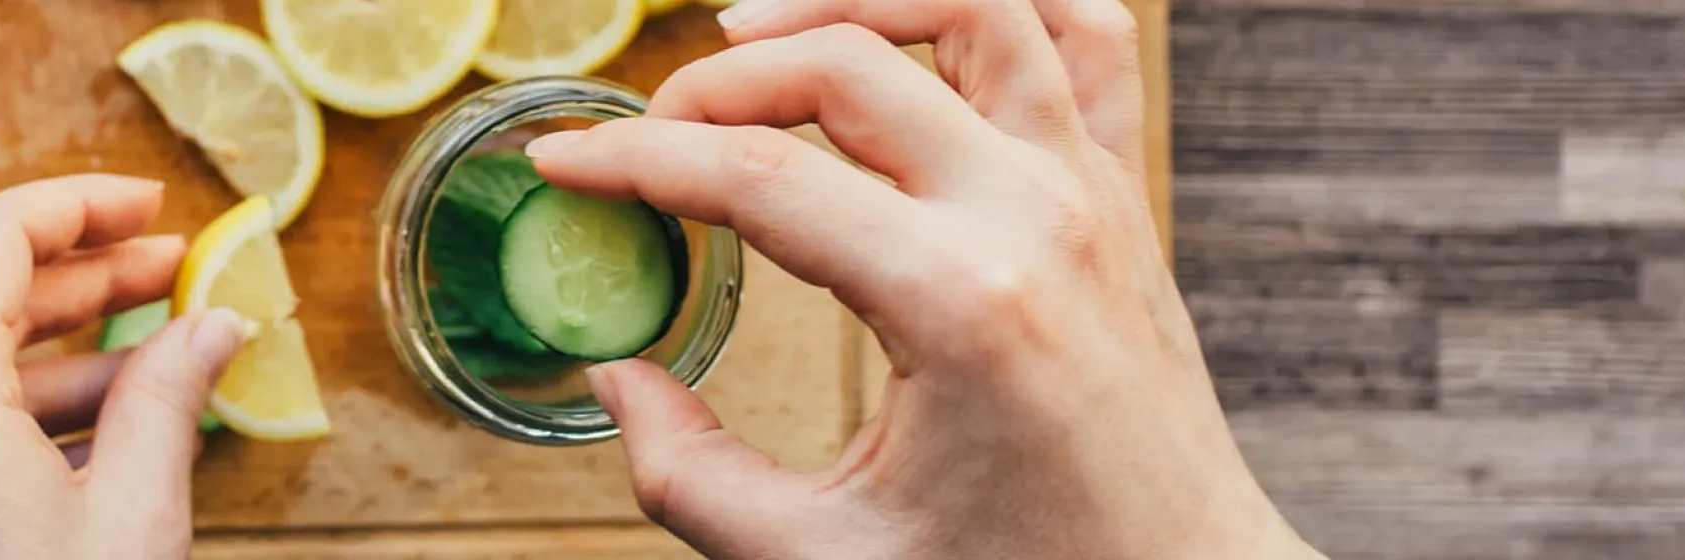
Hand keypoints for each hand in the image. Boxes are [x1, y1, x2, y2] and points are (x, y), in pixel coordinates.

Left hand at [0, 174, 243, 558]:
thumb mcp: (134, 522)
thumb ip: (168, 401)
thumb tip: (213, 325)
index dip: (79, 205)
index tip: (155, 209)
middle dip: (84, 280)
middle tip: (178, 270)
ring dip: (62, 355)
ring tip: (164, 358)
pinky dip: (20, 418)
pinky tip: (104, 433)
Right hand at [524, 1, 1320, 557]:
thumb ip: (690, 477)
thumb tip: (619, 378)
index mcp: (956, 304)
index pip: (757, 179)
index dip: (633, 162)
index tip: (560, 162)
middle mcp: (1033, 218)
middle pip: (850, 64)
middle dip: (721, 80)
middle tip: (651, 132)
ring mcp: (1091, 193)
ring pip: (978, 6)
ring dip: (856, 1)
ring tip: (761, 34)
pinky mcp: (1124, 197)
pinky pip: (1085, 39)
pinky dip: (998, 6)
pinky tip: (915, 31)